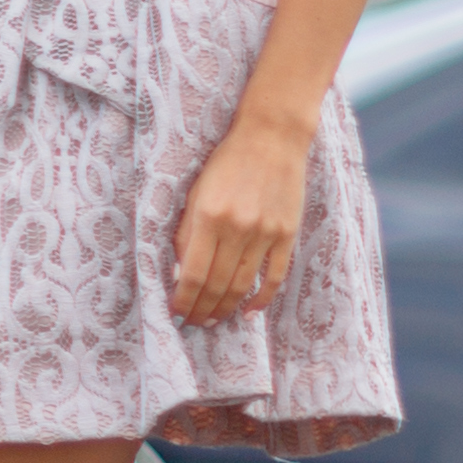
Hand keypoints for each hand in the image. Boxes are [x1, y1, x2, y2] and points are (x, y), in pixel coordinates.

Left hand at [170, 107, 315, 322]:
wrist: (271, 138)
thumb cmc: (225, 163)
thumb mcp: (195, 193)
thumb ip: (187, 233)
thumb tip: (180, 274)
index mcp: (209, 217)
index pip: (193, 274)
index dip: (183, 300)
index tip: (175, 313)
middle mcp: (238, 229)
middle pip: (218, 284)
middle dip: (202, 309)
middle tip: (193, 323)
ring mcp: (266, 233)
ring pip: (244, 285)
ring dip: (227, 308)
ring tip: (214, 320)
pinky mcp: (287, 233)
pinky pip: (275, 275)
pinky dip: (262, 298)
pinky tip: (249, 311)